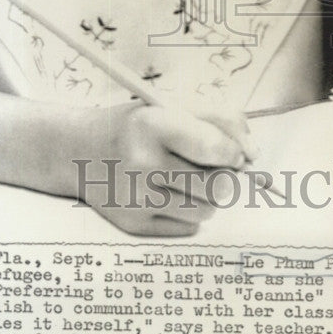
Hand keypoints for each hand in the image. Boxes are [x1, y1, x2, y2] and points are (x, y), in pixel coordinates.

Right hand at [75, 103, 251, 235]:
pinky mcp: (134, 225)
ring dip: (206, 195)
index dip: (235, 152)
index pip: (216, 148)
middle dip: (224, 176)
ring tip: (186, 178)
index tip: (235, 152)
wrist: (79, 150)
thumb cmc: (136, 125)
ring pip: (206, 210)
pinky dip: (187, 213)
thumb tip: (253, 155)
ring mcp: (136, 198)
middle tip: (212, 166)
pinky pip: (188, 228)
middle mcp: (141, 163)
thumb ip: (219, 119)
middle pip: (218, 186)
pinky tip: (166, 193)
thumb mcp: (172, 105)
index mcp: (152, 124)